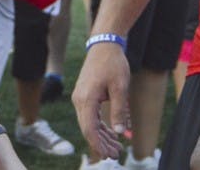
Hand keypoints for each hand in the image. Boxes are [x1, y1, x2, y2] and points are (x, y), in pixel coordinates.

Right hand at [72, 41, 131, 159]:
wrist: (104, 45)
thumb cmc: (113, 63)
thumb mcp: (120, 87)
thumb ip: (119, 110)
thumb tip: (119, 131)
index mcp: (86, 99)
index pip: (89, 129)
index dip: (98, 144)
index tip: (109, 155)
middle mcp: (79, 100)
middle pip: (88, 129)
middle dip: (101, 143)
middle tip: (116, 154)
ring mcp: (80, 98)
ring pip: (89, 123)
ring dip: (102, 136)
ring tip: (116, 147)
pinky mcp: (85, 95)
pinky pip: (90, 115)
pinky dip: (100, 125)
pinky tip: (111, 133)